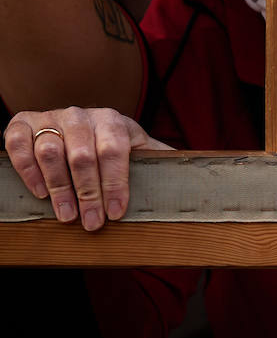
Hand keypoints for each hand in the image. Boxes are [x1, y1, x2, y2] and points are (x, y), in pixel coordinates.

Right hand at [4, 108, 171, 231]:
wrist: (75, 126)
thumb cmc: (111, 145)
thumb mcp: (139, 148)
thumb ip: (159, 159)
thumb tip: (195, 174)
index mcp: (113, 120)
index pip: (115, 151)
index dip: (115, 184)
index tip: (116, 213)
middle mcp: (81, 115)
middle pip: (83, 156)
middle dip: (89, 193)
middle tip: (91, 223)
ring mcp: (51, 117)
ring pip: (51, 151)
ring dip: (58, 187)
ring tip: (67, 216)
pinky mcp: (23, 123)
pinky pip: (19, 143)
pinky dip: (27, 168)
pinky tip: (38, 192)